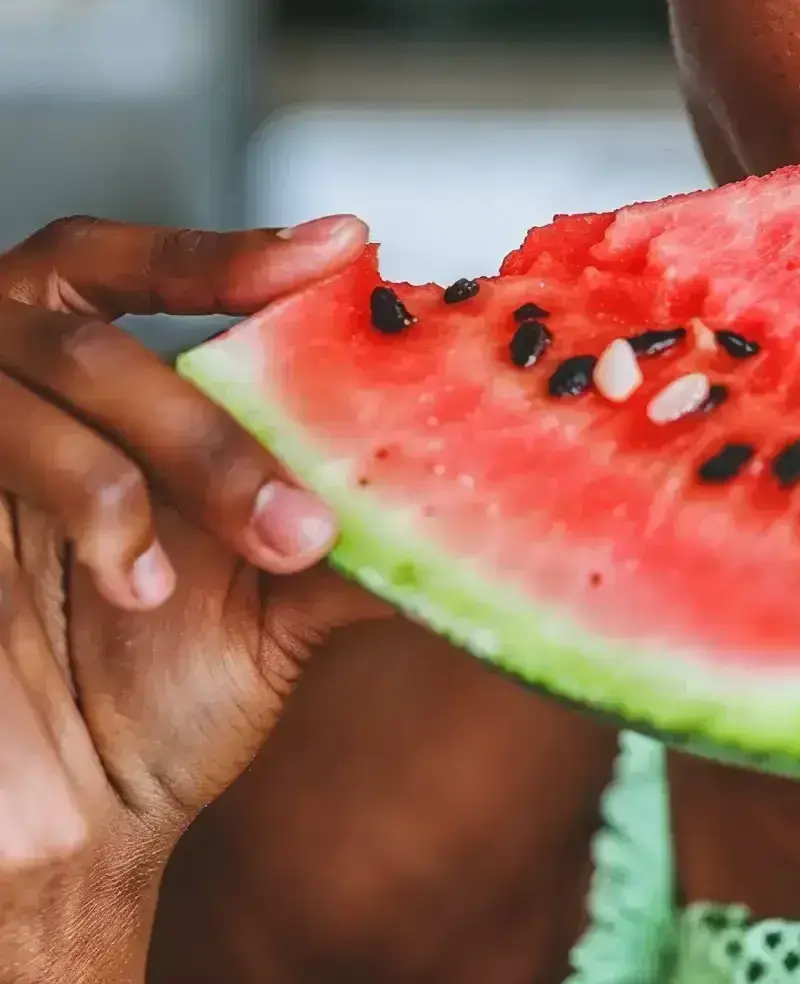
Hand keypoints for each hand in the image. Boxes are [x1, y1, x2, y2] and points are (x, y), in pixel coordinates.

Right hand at [0, 217, 389, 907]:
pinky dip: (86, 508)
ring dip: (141, 474)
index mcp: (91, 390)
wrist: (61, 825)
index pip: (127, 266)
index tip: (339, 248)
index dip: (218, 252)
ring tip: (214, 571)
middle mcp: (10, 396)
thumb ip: (356, 533)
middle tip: (297, 519)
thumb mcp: (274, 602)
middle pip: (88, 336)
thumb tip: (480, 489)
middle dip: (204, 424)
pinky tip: (133, 587)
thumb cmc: (155, 699)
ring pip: (37, 387)